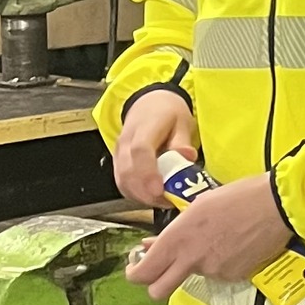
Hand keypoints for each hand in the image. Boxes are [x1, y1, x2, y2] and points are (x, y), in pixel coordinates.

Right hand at [115, 90, 199, 206]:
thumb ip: (182, 141)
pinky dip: (136, 194)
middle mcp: (125, 142)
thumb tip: (187, 157)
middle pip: (127, 171)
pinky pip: (123, 184)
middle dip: (146, 192)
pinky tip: (154, 197)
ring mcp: (118, 154)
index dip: (147, 173)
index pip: (140, 151)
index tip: (159, 190)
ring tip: (165, 200)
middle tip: (169, 200)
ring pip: (123, 181)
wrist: (148, 104)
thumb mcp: (182, 121)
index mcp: (144, 127)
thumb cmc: (167, 114)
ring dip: (142, 196)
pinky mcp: (118, 164)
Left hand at [125, 174, 292, 300]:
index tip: (138, 266)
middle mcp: (191, 259)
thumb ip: (174, 230)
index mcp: (178, 238)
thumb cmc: (241, 197)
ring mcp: (213, 270)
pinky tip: (234, 245)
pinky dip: (222, 264)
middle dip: (155, 284)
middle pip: (157, 291)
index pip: (142, 272)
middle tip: (162, 271)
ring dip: (198, 265)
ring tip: (217, 241)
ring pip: (194, 277)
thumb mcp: (199, 205)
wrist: (279, 205)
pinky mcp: (234, 276)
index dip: (135, 273)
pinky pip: (220, 274)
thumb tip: (155, 244)